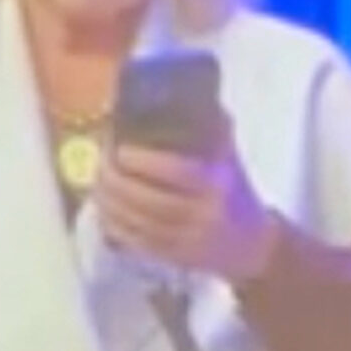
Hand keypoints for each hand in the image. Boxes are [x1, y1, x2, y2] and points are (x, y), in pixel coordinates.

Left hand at [96, 127, 278, 286]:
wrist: (253, 248)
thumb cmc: (237, 194)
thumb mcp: (230, 159)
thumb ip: (211, 130)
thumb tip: (186, 91)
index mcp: (217, 186)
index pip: (176, 172)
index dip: (143, 161)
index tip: (120, 148)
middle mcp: (202, 216)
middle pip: (148, 200)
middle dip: (116, 181)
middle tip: (100, 163)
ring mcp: (186, 241)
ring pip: (137, 223)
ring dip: (109, 203)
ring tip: (96, 182)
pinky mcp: (174, 259)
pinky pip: (136, 243)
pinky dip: (114, 225)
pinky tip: (103, 210)